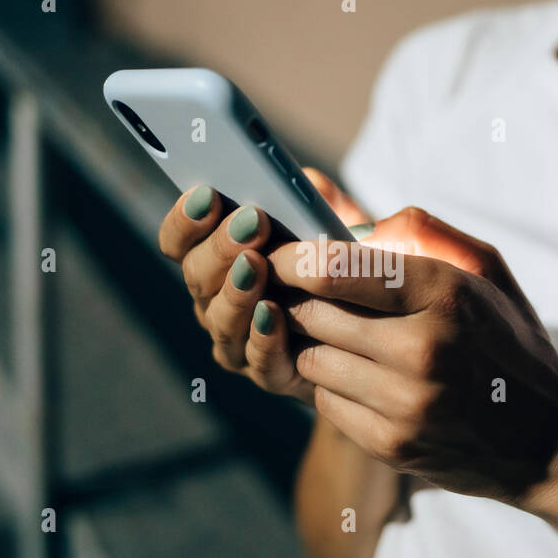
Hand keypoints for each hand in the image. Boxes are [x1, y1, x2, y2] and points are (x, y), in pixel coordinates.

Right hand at [155, 169, 369, 405]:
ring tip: (255, 265)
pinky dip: (262, 337)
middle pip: (196, 277)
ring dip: (236, 291)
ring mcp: (239, 341)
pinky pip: (258, 360)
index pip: (180, 241)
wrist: (377, 330)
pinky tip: (272, 313)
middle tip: (248, 223)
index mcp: (219, 259)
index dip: (186, 220)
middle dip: (219, 248)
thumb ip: (322, 203)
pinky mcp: (271, 374)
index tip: (207, 194)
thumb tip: (309, 183)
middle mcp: (217, 301)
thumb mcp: (338, 227)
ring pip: (220, 319)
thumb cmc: (347, 268)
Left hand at [268, 207, 557, 536]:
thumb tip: (340, 210)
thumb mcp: (483, 271)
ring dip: (315, 346)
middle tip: (296, 295)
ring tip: (339, 338)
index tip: (276, 254)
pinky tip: (362, 380)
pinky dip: (333, 388)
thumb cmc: (508, 340)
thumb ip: (416, 231)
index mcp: (446, 292)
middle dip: (298, 302)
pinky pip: (326, 404)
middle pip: (314, 314)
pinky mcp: (393, 444)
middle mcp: (424, 348)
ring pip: (313, 361)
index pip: (336, 268)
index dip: (293, 259)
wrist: (550, 439)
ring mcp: (407, 403)